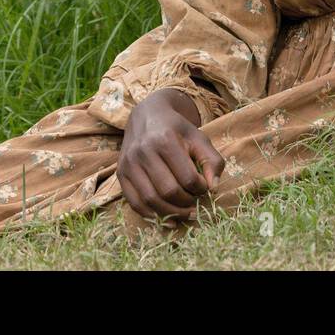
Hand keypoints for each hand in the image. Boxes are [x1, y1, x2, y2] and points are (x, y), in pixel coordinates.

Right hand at [117, 87, 225, 221]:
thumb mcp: (199, 138)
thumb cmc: (177, 129)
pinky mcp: (121, 173)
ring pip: (150, 200)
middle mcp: (143, 151)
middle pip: (168, 191)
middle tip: (194, 202)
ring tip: (184, 212)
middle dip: (186, 203)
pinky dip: (152, 215)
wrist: (147, 115)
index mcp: (165, 140)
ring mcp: (129, 163)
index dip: (200, 188)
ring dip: (171, 213)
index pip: (187, 177)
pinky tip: (167, 218)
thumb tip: (213, 187)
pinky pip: (135, 203)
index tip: (204, 187)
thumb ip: (212, 161)